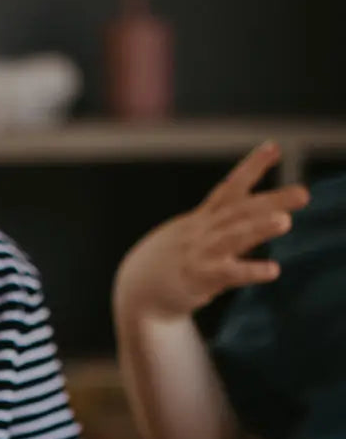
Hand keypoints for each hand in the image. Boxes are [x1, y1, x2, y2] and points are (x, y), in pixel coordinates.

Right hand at [115, 141, 309, 320]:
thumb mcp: (188, 234)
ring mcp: (200, 253)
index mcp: (200, 220)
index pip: (228, 188)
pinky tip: (272, 270)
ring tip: (284, 221)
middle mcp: (201, 232)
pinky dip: (250, 271)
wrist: (136, 290)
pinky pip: (228, 274)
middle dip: (270, 201)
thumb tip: (255, 213)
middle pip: (238, 211)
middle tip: (302, 194)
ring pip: (231, 237)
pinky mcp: (199, 279)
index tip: (274, 147)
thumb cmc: (167, 262)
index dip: (251, 167)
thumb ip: (218, 224)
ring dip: (258, 228)